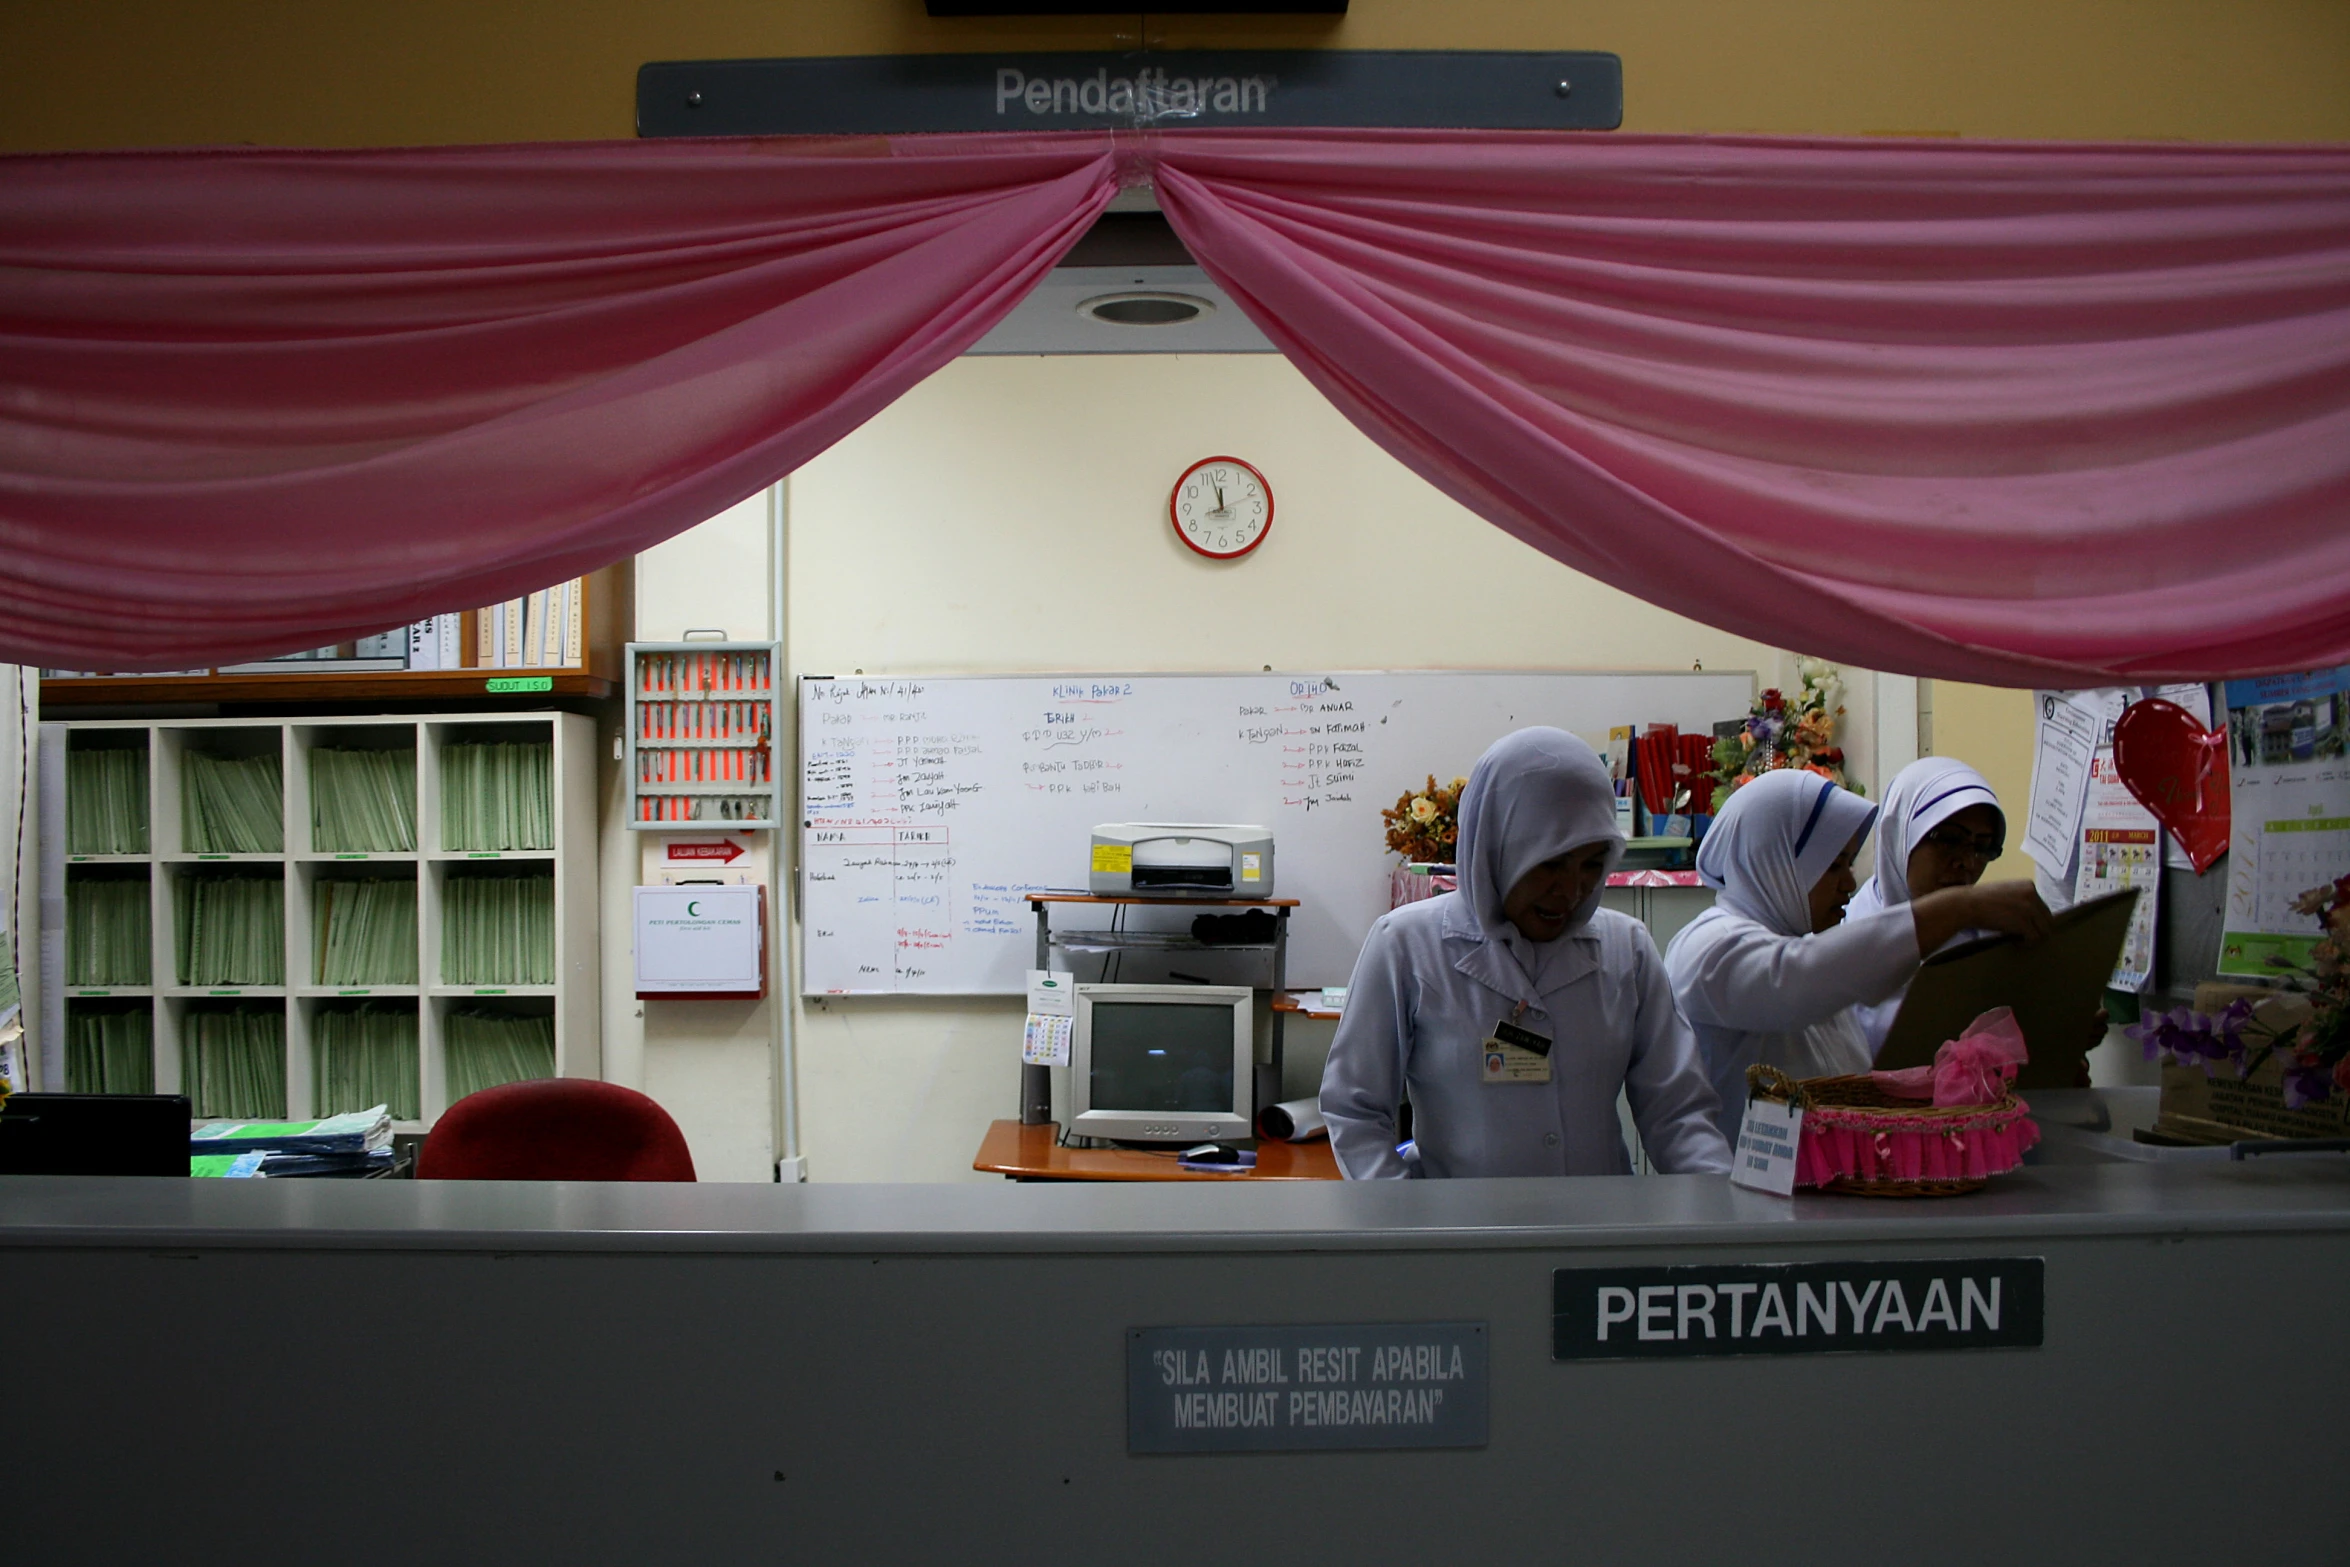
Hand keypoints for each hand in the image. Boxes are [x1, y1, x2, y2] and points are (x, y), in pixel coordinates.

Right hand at [1911, 879, 2052, 954]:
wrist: (1965, 904)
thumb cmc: (1979, 899)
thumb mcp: (2003, 892)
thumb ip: (2019, 899)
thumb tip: (2031, 917)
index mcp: (2028, 885)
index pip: (2043, 907)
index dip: (2035, 919)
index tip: (2022, 925)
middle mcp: (2033, 894)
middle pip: (2047, 919)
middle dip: (2037, 929)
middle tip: (2022, 936)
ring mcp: (2029, 909)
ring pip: (2044, 931)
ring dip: (2032, 938)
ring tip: (2018, 940)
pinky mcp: (2024, 923)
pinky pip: (2034, 938)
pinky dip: (2026, 944)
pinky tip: (2014, 942)